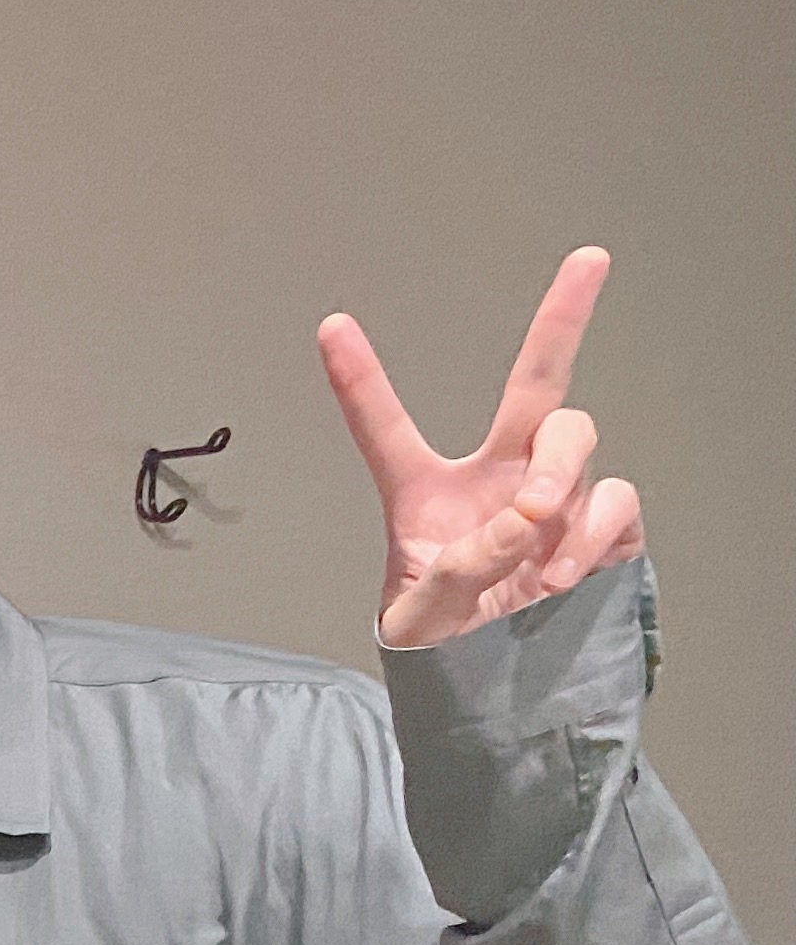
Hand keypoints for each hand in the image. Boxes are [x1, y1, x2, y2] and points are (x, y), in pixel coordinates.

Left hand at [322, 249, 648, 651]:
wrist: (495, 687)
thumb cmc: (442, 640)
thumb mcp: (420, 622)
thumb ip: (454, 574)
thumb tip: (516, 526)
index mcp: (425, 493)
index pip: (385, 430)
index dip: (358, 381)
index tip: (330, 327)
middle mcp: (497, 475)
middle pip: (537, 381)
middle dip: (564, 315)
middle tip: (589, 258)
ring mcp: (555, 494)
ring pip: (575, 435)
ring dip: (556, 477)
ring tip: (530, 535)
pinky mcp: (602, 524)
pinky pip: (614, 497)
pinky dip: (593, 529)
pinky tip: (560, 571)